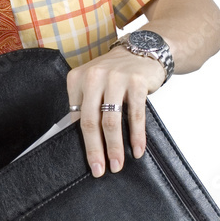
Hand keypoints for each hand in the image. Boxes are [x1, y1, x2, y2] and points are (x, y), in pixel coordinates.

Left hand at [66, 48, 164, 176]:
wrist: (143, 50)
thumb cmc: (115, 74)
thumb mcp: (94, 84)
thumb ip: (87, 107)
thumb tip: (85, 143)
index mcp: (77, 79)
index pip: (76, 117)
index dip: (81, 142)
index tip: (88, 162)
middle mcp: (93, 77)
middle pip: (90, 121)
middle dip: (95, 150)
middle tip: (99, 170)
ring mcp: (115, 78)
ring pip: (111, 121)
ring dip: (115, 147)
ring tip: (117, 165)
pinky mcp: (136, 82)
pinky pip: (135, 115)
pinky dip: (136, 136)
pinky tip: (137, 150)